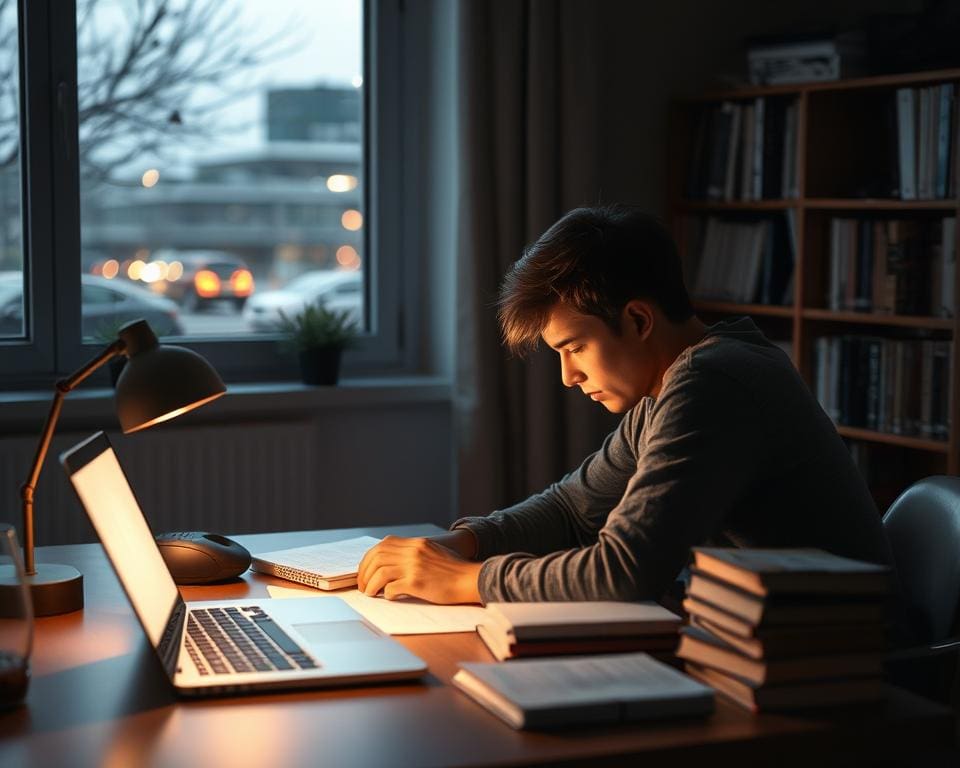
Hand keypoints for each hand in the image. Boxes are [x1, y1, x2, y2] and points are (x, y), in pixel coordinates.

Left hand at [356, 535, 482, 603]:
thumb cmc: (452, 570)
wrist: (469, 579)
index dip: (369, 559)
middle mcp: (413, 551)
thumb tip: (390, 562)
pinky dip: (386, 594)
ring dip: (370, 585)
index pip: (382, 545)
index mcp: (416, 543)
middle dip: (364, 572)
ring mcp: (414, 566)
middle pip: (377, 558)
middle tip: (363, 585)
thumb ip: (413, 552)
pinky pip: (391, 588)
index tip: (366, 571)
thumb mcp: (432, 552)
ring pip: (379, 573)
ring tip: (370, 593)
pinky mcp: (417, 583)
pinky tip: (390, 597)